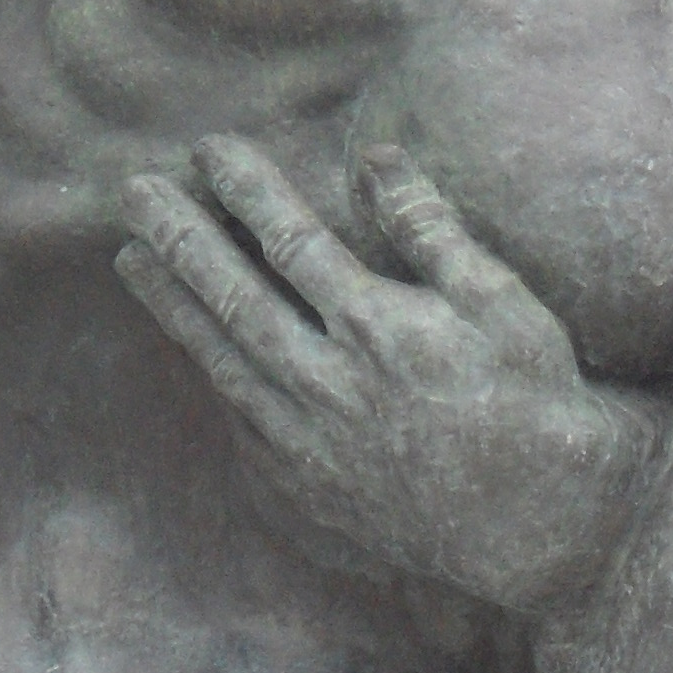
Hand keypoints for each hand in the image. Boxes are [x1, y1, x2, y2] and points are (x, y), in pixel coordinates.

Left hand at [115, 136, 662, 625]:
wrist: (540, 524)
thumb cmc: (534, 402)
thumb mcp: (501, 303)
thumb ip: (431, 230)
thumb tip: (377, 158)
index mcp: (377, 329)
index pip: (289, 241)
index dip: (245, 190)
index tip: (209, 148)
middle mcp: (328, 386)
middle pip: (231, 296)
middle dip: (179, 237)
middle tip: (132, 191)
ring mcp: (308, 442)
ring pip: (221, 360)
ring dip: (172, 304)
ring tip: (132, 258)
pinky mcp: (305, 487)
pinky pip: (241, 420)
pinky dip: (212, 374)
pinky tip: (193, 341)